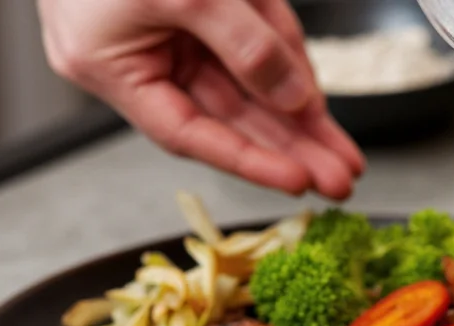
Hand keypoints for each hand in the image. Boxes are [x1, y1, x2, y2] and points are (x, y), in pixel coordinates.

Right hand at [37, 0, 364, 200]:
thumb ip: (244, 46)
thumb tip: (295, 99)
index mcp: (112, 66)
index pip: (189, 133)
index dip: (248, 161)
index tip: (298, 180)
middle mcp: (143, 58)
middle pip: (229, 118)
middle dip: (289, 149)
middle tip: (340, 179)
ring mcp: (174, 35)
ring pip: (246, 88)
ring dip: (297, 121)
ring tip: (341, 154)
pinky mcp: (200, 12)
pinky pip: (250, 46)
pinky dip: (285, 69)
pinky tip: (318, 105)